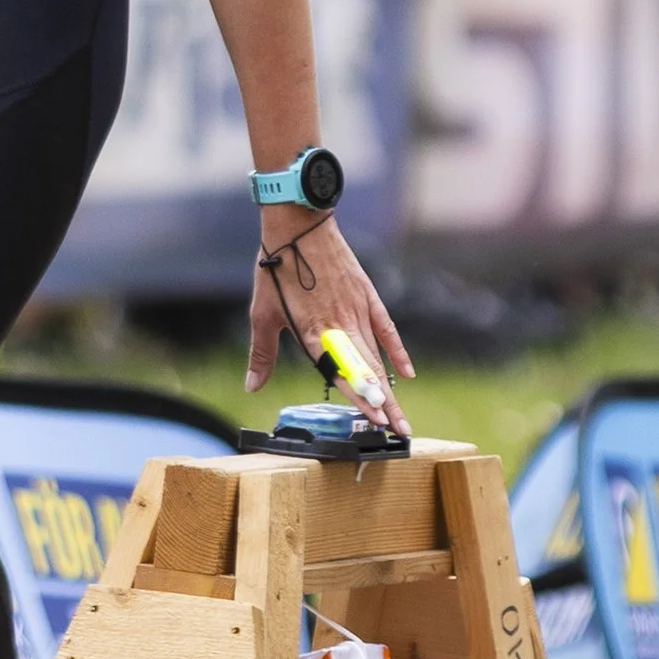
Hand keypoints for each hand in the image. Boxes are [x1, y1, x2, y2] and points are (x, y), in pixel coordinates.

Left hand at [244, 211, 413, 437]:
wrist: (297, 226)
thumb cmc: (276, 269)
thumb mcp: (262, 314)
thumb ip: (261, 354)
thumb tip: (251, 386)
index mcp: (311, 332)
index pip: (339, 374)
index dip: (359, 400)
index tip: (375, 423)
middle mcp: (338, 325)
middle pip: (365, 372)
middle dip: (383, 405)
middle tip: (399, 432)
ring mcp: (356, 310)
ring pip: (377, 356)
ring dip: (391, 387)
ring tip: (402, 415)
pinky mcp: (366, 295)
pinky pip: (386, 329)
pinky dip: (397, 351)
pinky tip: (407, 373)